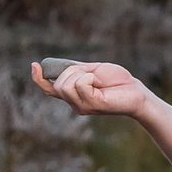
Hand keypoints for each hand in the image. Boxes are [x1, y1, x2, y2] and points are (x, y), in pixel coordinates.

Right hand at [30, 59, 154, 117]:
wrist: (136, 92)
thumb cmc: (117, 81)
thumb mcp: (92, 71)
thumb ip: (76, 69)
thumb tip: (56, 65)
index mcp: (73, 94)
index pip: (49, 89)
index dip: (38, 78)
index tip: (34, 65)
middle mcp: (75, 103)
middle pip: (58, 84)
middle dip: (71, 72)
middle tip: (91, 74)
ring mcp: (83, 106)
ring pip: (66, 85)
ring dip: (80, 75)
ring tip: (95, 79)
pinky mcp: (93, 105)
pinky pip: (81, 85)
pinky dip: (89, 77)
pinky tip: (99, 82)